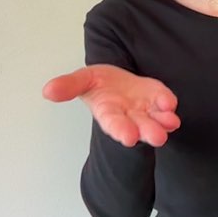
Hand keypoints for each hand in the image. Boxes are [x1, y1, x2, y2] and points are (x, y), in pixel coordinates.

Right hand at [42, 64, 180, 146]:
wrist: (116, 79)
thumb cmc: (99, 83)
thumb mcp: (82, 80)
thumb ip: (68, 86)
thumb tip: (47, 91)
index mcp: (108, 113)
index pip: (113, 124)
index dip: (120, 130)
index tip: (128, 137)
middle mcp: (128, 116)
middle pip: (139, 128)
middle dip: (148, 132)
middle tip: (157, 137)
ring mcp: (145, 111)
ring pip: (156, 121)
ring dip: (163, 123)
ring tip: (170, 122)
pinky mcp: (158, 101)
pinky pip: (166, 106)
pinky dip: (169, 106)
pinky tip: (170, 105)